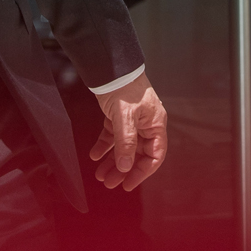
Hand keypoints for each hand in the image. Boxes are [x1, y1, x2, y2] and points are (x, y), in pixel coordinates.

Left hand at [91, 74, 168, 190]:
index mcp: (155, 125)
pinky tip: (95, 155)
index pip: (154, 156)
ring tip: (101, 175)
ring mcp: (132, 121)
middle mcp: (145, 125)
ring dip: (112, 162)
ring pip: (124, 148)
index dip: (142, 172)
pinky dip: (104, 147)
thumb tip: (125, 167)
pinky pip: (112, 137)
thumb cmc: (125, 86)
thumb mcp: (125, 117)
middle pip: (137, 154)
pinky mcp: (118, 116)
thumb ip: (126, 143)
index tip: (128, 183)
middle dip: (123, 170)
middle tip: (110, 183)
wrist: (111, 66)